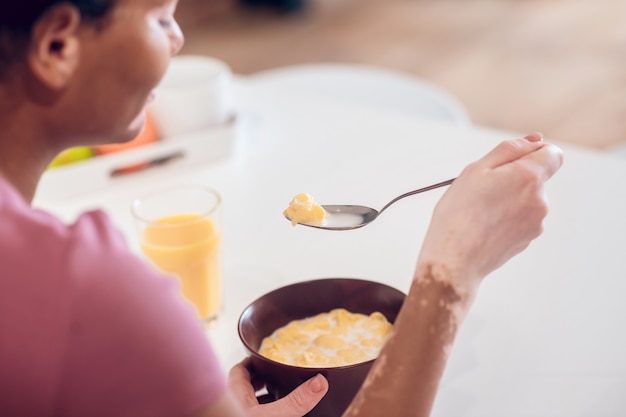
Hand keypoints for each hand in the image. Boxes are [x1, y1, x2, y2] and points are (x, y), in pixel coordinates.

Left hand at [228, 359, 327, 416]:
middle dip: (264, 382)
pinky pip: (252, 415)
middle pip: (246, 387)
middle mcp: (232, 405)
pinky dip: (265, 414)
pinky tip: (277, 415)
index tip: (269, 360)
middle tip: (281, 378)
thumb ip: (297, 401)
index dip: (254, 363)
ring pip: (249, 405)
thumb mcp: (276, 415)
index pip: (241, 369)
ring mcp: (237, 415)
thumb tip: (319, 382)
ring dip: (264, 401)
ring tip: (283, 398)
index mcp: (234, 393)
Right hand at [417, 133, 563, 289]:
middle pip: (536, 177)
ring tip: (479, 211)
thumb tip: (534, 140)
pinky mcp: (528, 239)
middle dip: (513, 178)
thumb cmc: (458, 216)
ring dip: (508, 199)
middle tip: (482, 190)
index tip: (514, 160)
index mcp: (528, 177)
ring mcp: (536, 222)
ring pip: (526, 199)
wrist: (455, 261)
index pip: (552, 154)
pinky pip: (521, 218)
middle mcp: (539, 200)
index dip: (533, 152)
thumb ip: (509, 150)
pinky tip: (484, 225)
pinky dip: (506, 218)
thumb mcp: (475, 170)